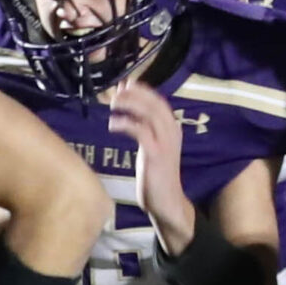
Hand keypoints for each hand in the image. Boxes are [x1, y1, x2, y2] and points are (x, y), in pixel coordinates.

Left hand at [108, 80, 194, 251]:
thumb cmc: (155, 175)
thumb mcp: (151, 148)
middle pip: (156, 103)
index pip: (159, 102)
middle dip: (136, 93)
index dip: (142, 91)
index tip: (125, 83)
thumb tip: (129, 115)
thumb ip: (144, 131)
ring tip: (113, 103)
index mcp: (171, 129)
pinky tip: (112, 124)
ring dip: (131, 104)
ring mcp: (166, 143)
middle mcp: (172, 132)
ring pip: (150, 114)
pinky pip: (142, 132)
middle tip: (117, 88)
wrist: (166, 201)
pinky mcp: (156, 154)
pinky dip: (127, 124)